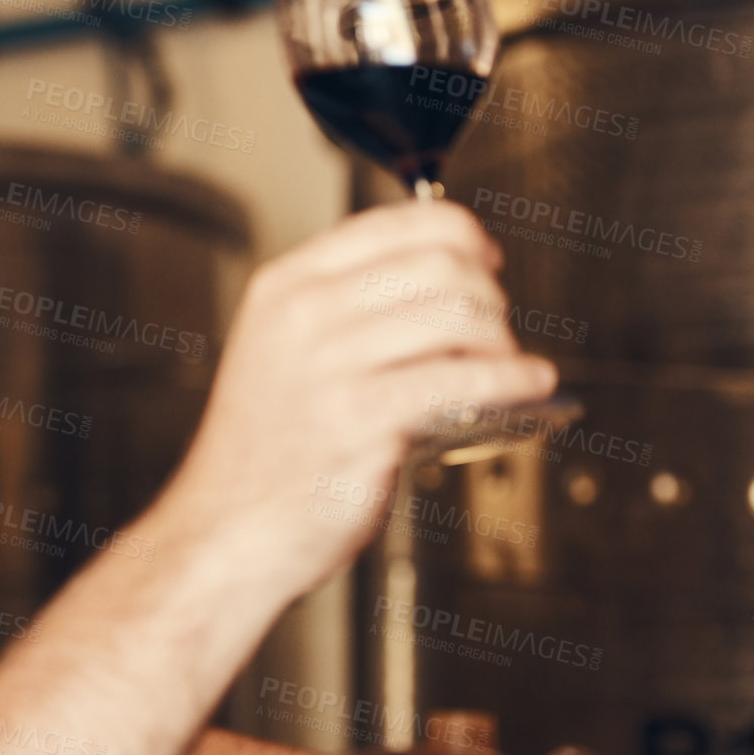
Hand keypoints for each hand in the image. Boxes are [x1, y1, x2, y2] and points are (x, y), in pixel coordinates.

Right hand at [160, 199, 556, 596]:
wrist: (225, 530)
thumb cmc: (260, 456)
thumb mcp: (279, 353)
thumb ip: (344, 313)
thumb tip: (445, 290)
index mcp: (285, 288)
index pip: (397, 224)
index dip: (461, 235)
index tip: (485, 257)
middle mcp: (303, 316)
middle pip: (438, 264)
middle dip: (488, 292)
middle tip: (496, 325)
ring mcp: (330, 366)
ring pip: (458, 314)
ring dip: (502, 339)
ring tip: (507, 365)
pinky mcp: (362, 420)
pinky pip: (463, 379)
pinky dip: (512, 380)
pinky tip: (528, 387)